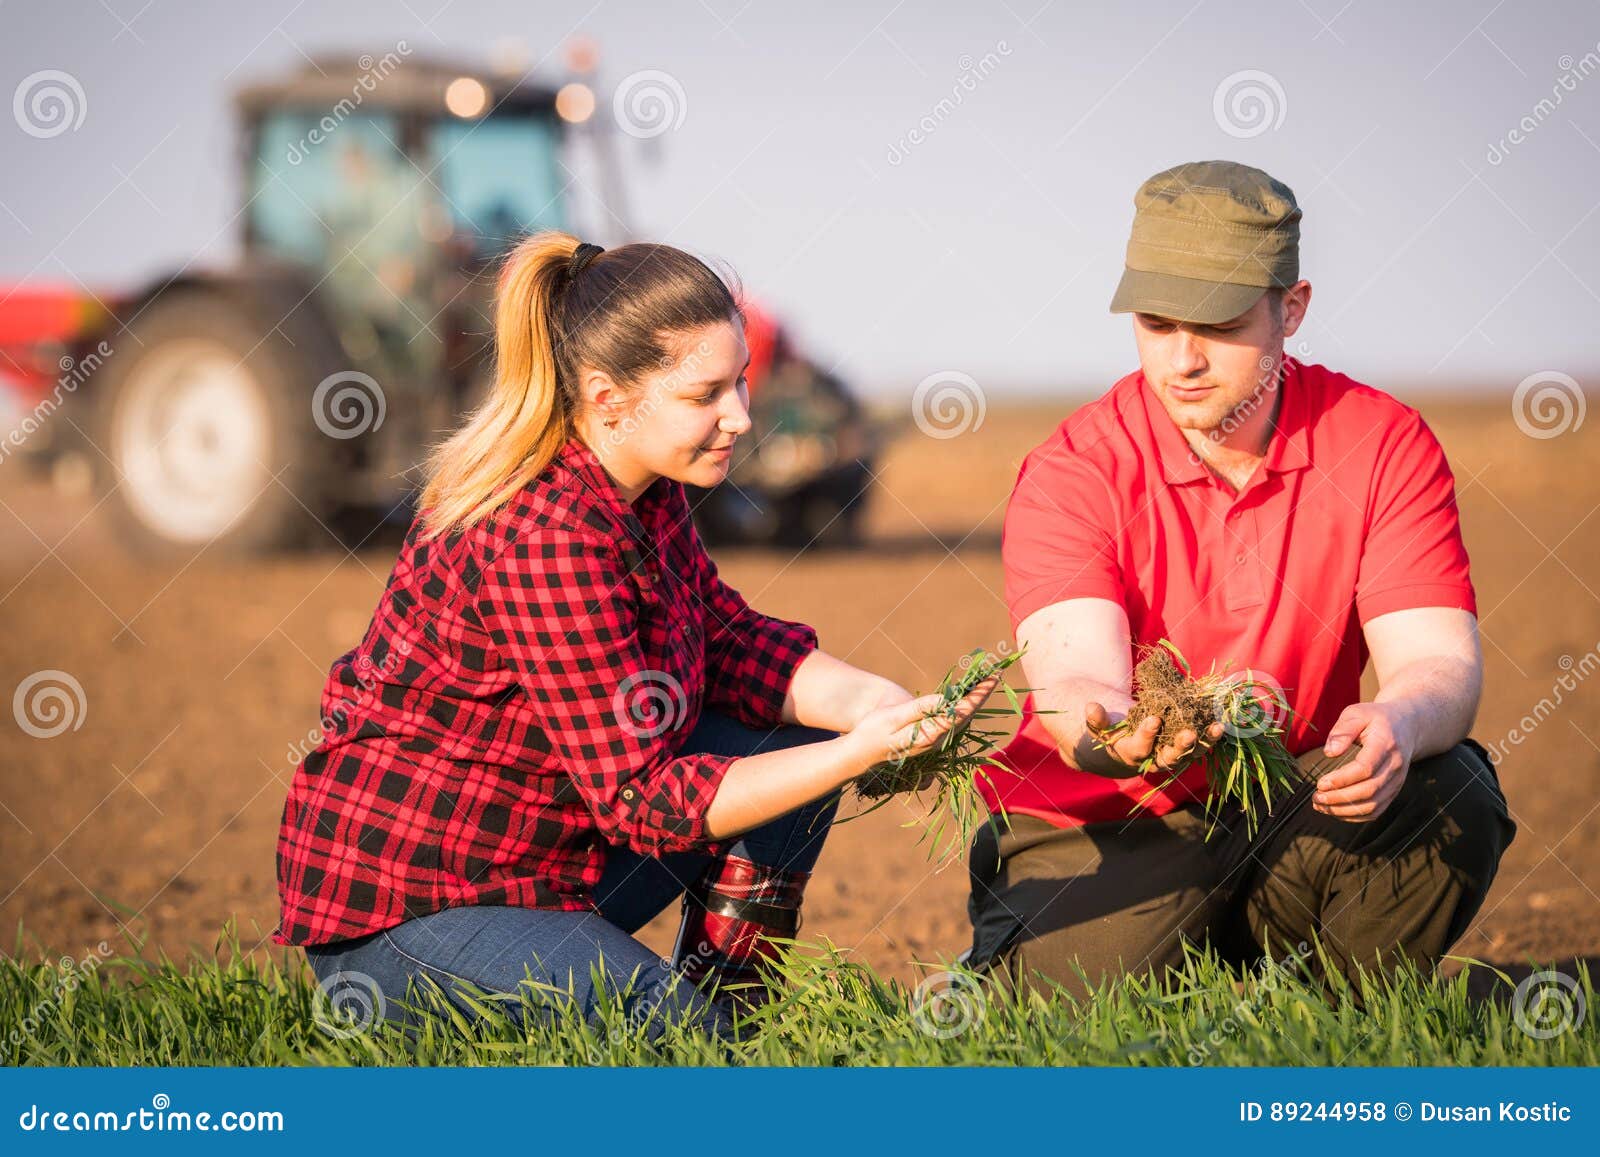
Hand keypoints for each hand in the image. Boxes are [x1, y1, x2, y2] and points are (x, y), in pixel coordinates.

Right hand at [844, 676, 999, 772]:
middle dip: (981, 695)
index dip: (977, 696)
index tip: (990, 680)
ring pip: (961, 718)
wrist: (860, 754)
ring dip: (974, 700)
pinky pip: (952, 719)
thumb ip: (919, 710)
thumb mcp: (892, 718)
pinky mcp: (930, 737)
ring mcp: (935, 740)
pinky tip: (967, 697)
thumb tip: (945, 701)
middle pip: (966, 715)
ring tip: (986, 682)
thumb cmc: (872, 733)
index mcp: (930, 734)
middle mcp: (937, 740)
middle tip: (995, 674)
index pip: (961, 712)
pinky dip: (962, 705)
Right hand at [1080, 701, 1223, 778]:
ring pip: (1189, 754)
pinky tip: (1221, 723)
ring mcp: (1171, 756)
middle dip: (1180, 747)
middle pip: (1169, 759)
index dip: (1146, 735)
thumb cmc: (1110, 733)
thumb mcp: (1099, 728)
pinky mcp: (1183, 750)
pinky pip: (1199, 745)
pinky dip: (1210, 737)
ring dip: (1204, 742)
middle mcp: (1153, 760)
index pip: (1140, 748)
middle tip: (1188, 734)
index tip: (1154, 719)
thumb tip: (1092, 707)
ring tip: (1217, 728)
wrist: (1122, 749)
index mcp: (1131, 753)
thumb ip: (1097, 720)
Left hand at [1312, 701, 1414, 820]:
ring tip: (1321, 805)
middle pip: (1369, 790)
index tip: (1320, 783)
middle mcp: (1395, 766)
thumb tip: (1329, 752)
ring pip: (1373, 805)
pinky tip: (1335, 811)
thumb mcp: (1356, 713)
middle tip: (1315, 798)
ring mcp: (1397, 781)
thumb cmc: (1375, 719)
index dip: (1341, 779)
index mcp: (1385, 744)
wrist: (1406, 726)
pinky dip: (1355, 816)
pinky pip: (1377, 811)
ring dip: (1345, 810)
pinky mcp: (1394, 791)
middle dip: (1339, 798)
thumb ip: (1342, 730)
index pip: (1365, 768)